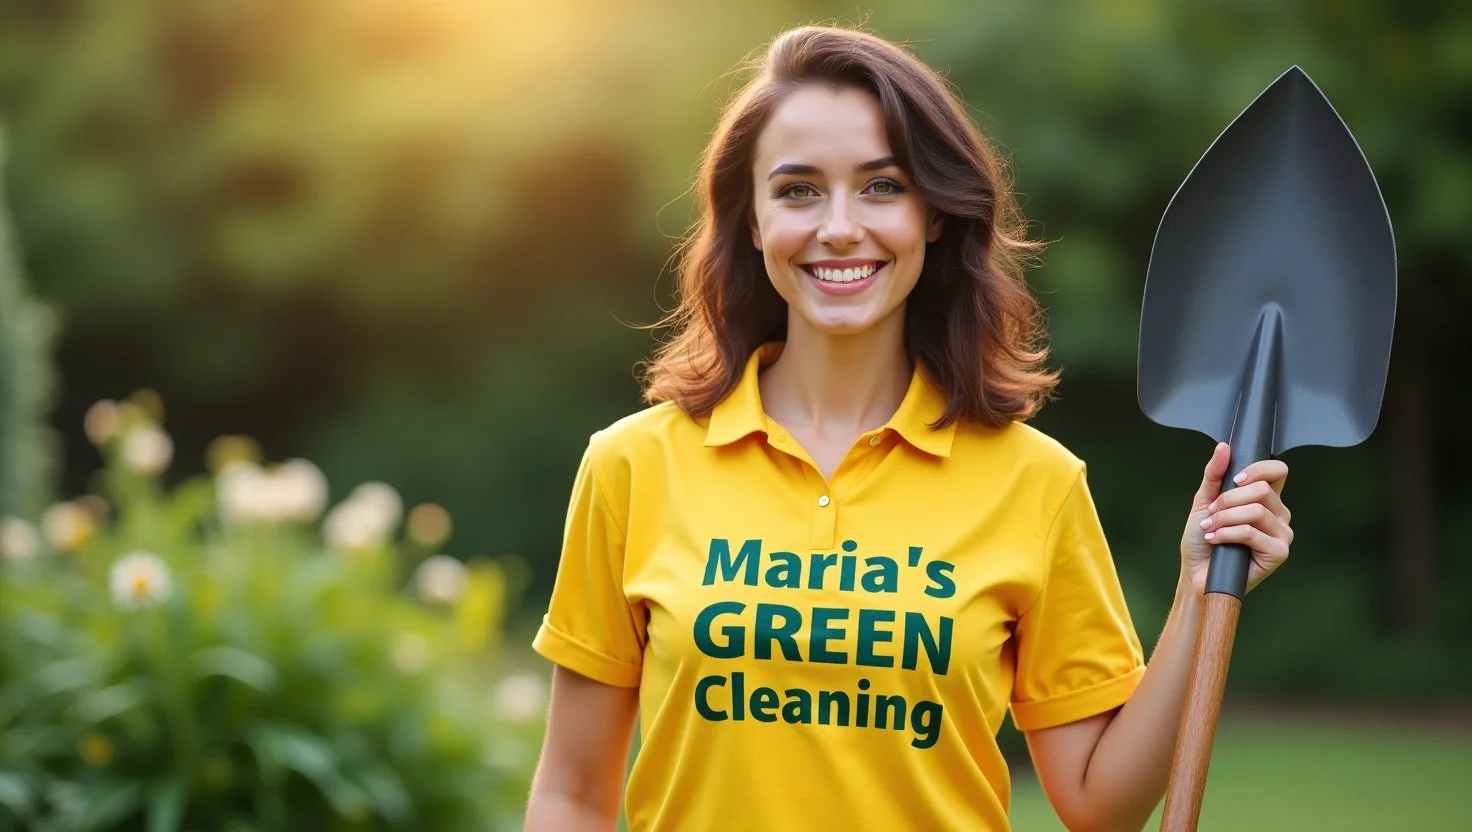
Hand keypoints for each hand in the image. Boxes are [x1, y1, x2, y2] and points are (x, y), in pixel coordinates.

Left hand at [1180, 442, 1292, 595]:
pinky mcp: (1278, 553)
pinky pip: (1251, 532)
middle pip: (1262, 490)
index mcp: (1267, 499)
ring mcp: (1282, 535)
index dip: (1257, 469)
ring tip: (1211, 528)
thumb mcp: (1205, 501)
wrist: (1196, 573)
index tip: (1233, 479)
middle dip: (1228, 500)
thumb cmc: (1203, 539)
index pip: (1278, 471)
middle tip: (1212, 514)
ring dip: (1224, 518)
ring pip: (1256, 511)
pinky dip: (1227, 534)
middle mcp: (1279, 515)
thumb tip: (1224, 447)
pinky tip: (1216, 540)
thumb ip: (1215, 474)